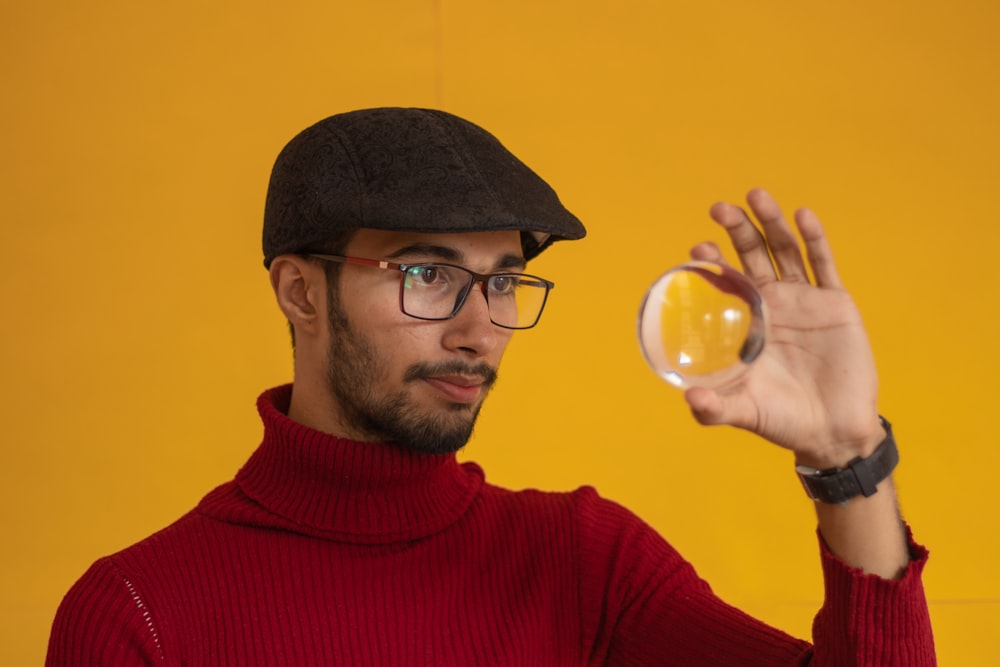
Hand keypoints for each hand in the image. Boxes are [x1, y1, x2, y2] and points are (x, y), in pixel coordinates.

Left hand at [685, 188, 884, 468]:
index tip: (697, 249)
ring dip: (772, 222)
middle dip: (737, 230)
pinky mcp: (836, 303)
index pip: (726, 281)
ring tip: (756, 196)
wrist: (833, 431)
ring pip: (786, 250)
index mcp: (748, 321)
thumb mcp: (742, 411)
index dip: (713, 262)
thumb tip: (690, 400)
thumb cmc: (782, 420)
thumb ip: (713, 409)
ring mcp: (805, 300)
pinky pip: (825, 265)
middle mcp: (773, 303)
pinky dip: (815, 238)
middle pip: (753, 255)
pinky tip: (803, 215)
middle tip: (720, 209)